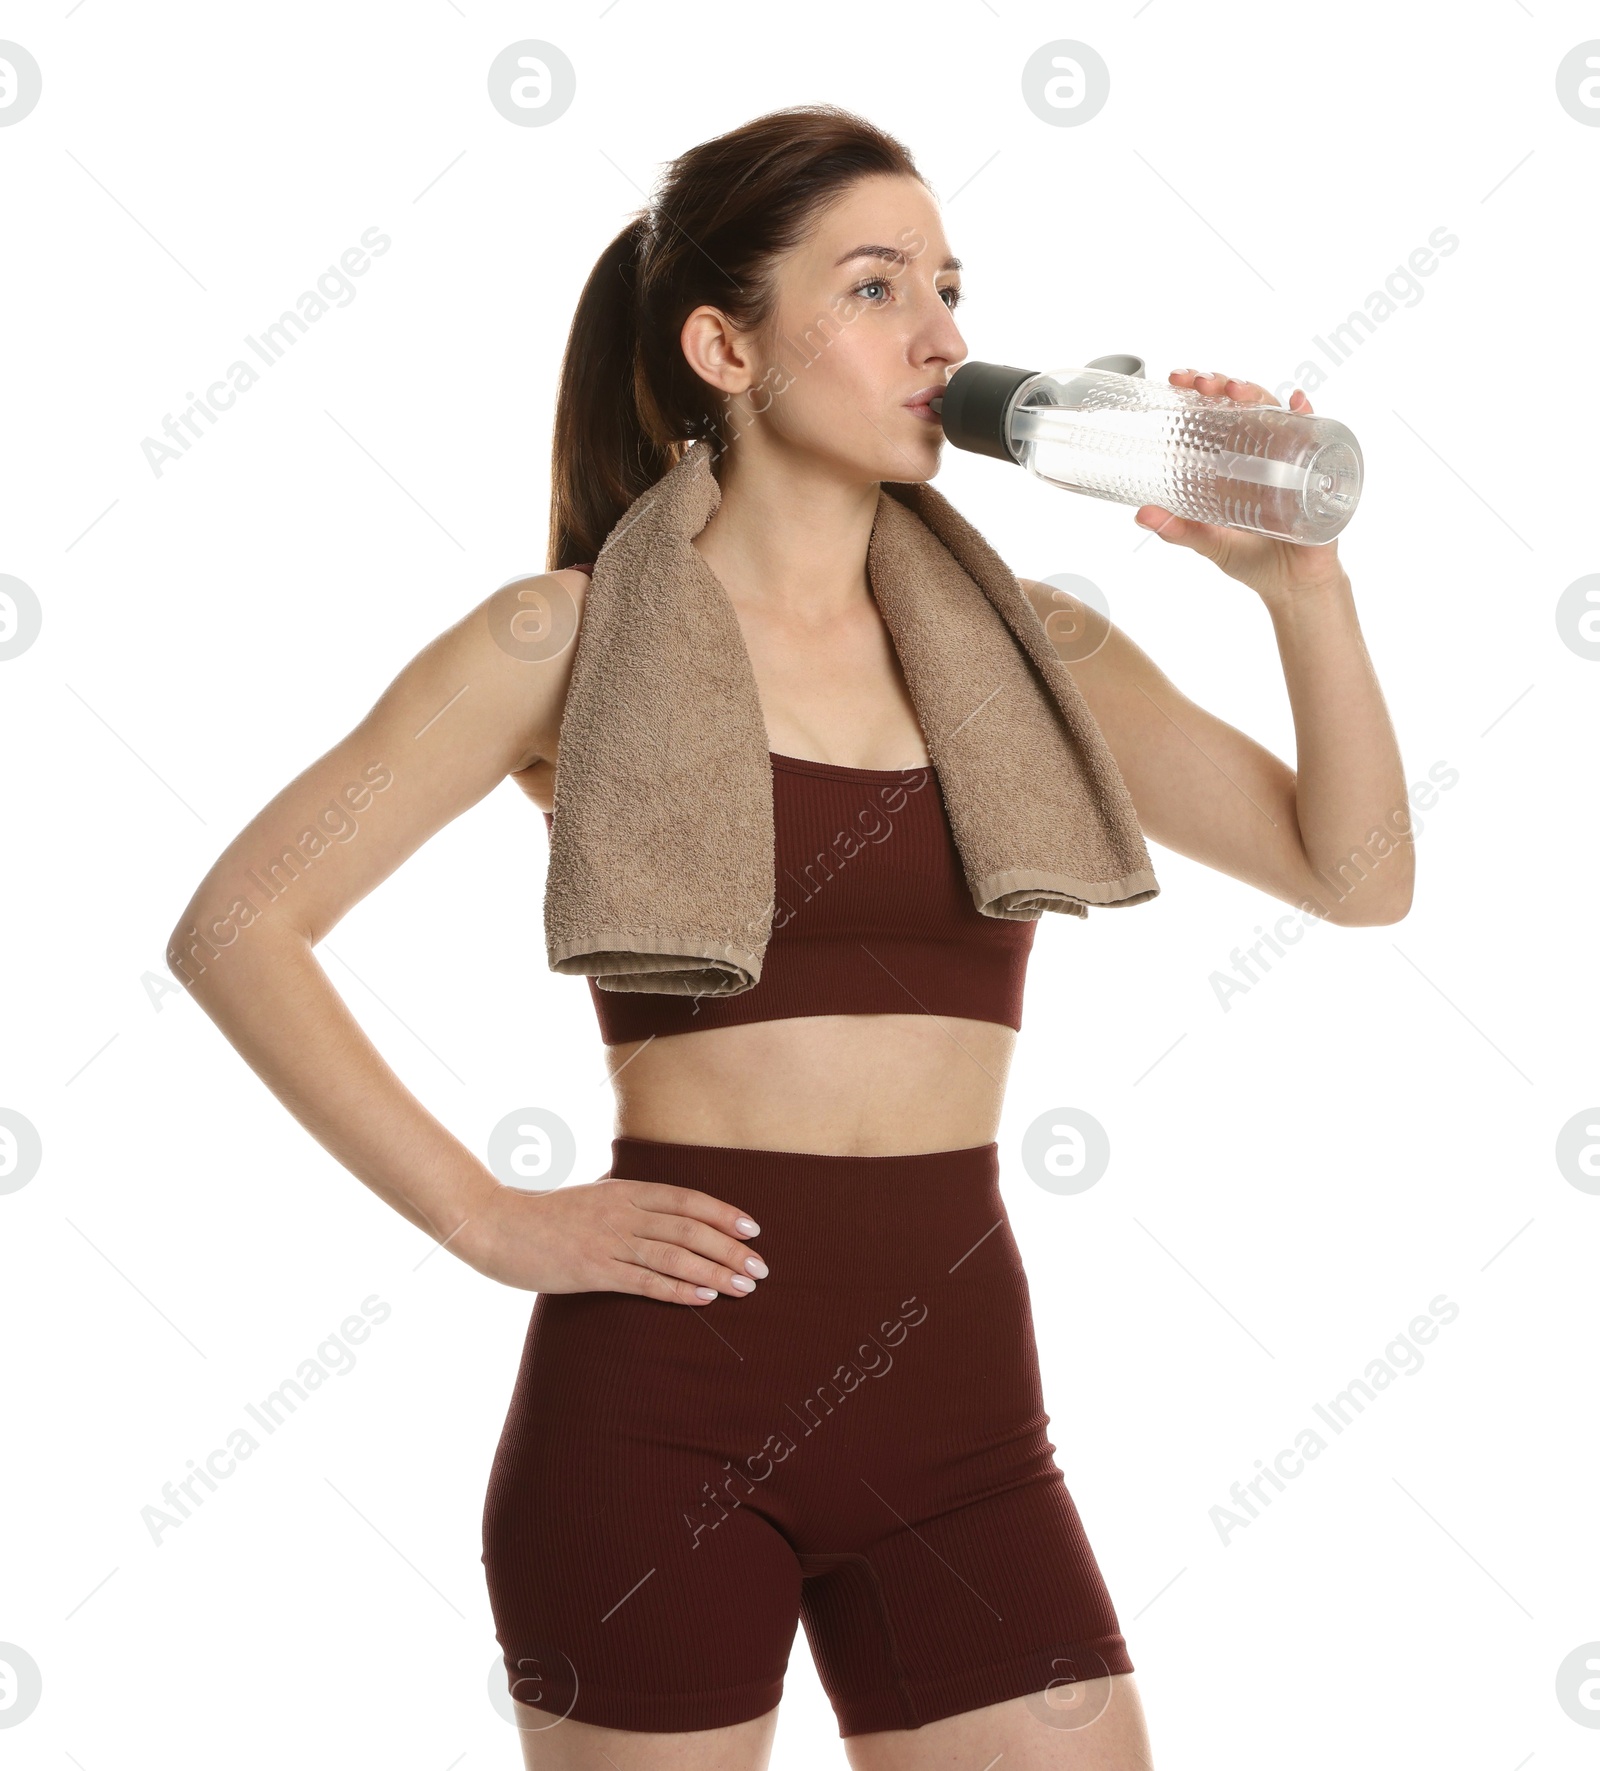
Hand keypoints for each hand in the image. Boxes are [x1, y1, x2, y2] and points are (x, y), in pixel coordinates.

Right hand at [462, 1171, 767, 1304]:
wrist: (497, 1226)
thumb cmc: (546, 1217)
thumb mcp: (593, 1200)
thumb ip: (627, 1206)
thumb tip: (664, 1219)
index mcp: (625, 1190)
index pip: (687, 1200)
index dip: (724, 1213)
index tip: (753, 1229)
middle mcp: (623, 1211)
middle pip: (690, 1228)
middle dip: (731, 1249)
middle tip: (761, 1269)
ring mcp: (608, 1240)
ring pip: (675, 1255)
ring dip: (716, 1272)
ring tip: (745, 1287)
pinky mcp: (593, 1270)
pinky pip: (646, 1281)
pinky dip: (679, 1290)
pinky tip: (705, 1299)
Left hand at [1134, 369, 1347, 603]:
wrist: (1293, 585)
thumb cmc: (1251, 560)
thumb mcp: (1210, 543)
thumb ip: (1180, 530)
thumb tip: (1141, 514)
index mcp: (1231, 463)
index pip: (1213, 416)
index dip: (1197, 394)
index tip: (1176, 379)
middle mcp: (1260, 453)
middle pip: (1242, 406)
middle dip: (1222, 387)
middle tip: (1200, 383)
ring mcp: (1290, 457)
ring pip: (1275, 413)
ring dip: (1257, 393)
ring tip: (1235, 389)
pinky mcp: (1316, 470)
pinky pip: (1317, 435)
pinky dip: (1309, 415)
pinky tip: (1298, 402)